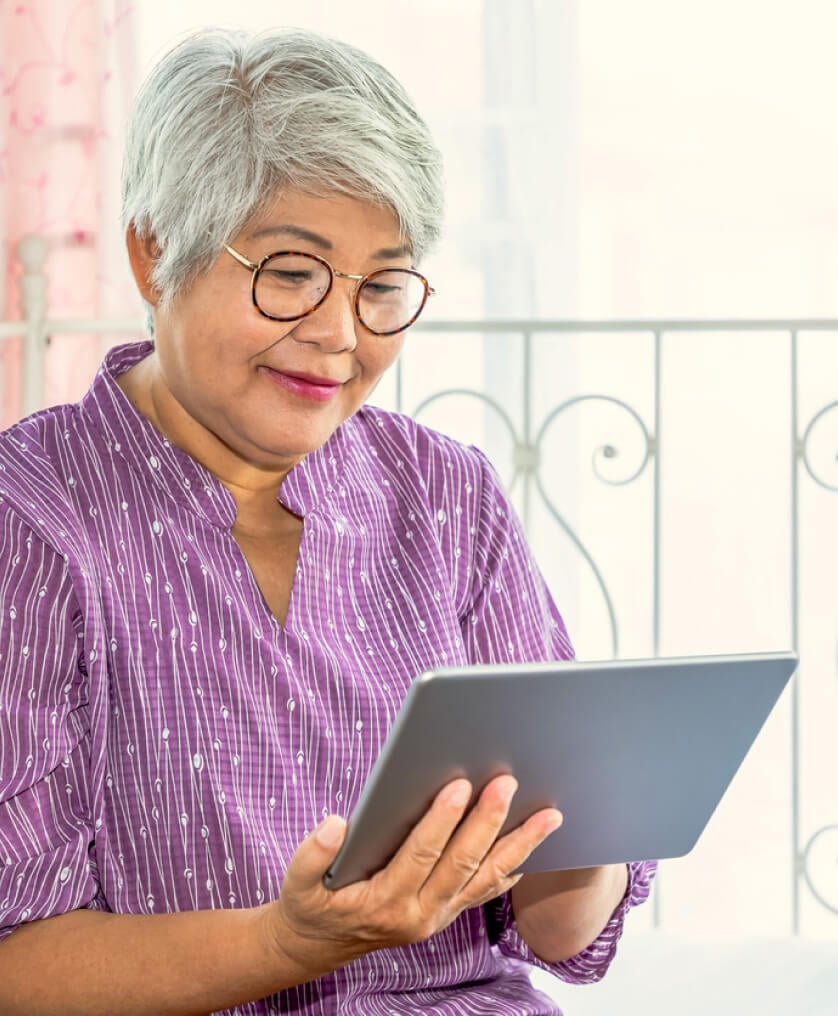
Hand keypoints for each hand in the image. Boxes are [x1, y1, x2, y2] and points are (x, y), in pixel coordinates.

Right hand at [263, 775, 561, 981]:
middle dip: (488, 821)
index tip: (459, 785)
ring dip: (519, 845)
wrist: (316, 948)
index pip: (421, 856)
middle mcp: (420, 915)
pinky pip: (485, 891)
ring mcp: (438, 917)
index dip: (441, 821)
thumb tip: (336, 823)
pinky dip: (510, 869)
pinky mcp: (445, 914)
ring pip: (486, 878)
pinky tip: (531, 846)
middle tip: (507, 783)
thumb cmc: (310, 906)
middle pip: (464, 864)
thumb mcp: (297, 883)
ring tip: (549, 815)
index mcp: (386, 904)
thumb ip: (311, 854)